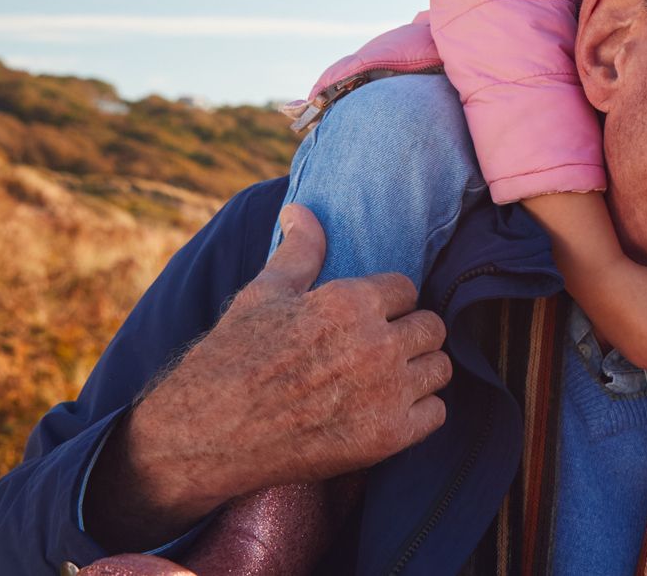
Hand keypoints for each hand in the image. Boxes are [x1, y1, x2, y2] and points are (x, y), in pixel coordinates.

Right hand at [83, 204, 452, 551]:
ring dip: (419, 371)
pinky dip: (418, 412)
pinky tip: (388, 409)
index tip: (369, 317)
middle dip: (409, 333)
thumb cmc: (231, 358)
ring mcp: (385, 393)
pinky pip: (435, 414)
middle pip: (432, 326)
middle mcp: (376, 345)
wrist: (206, 435)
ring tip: (389, 378)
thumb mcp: (262, 294)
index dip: (388, 301)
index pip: (407, 288)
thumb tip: (301, 209)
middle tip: (381, 348)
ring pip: (439, 368)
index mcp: (350, 303)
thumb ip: (299, 250)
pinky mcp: (387, 437)